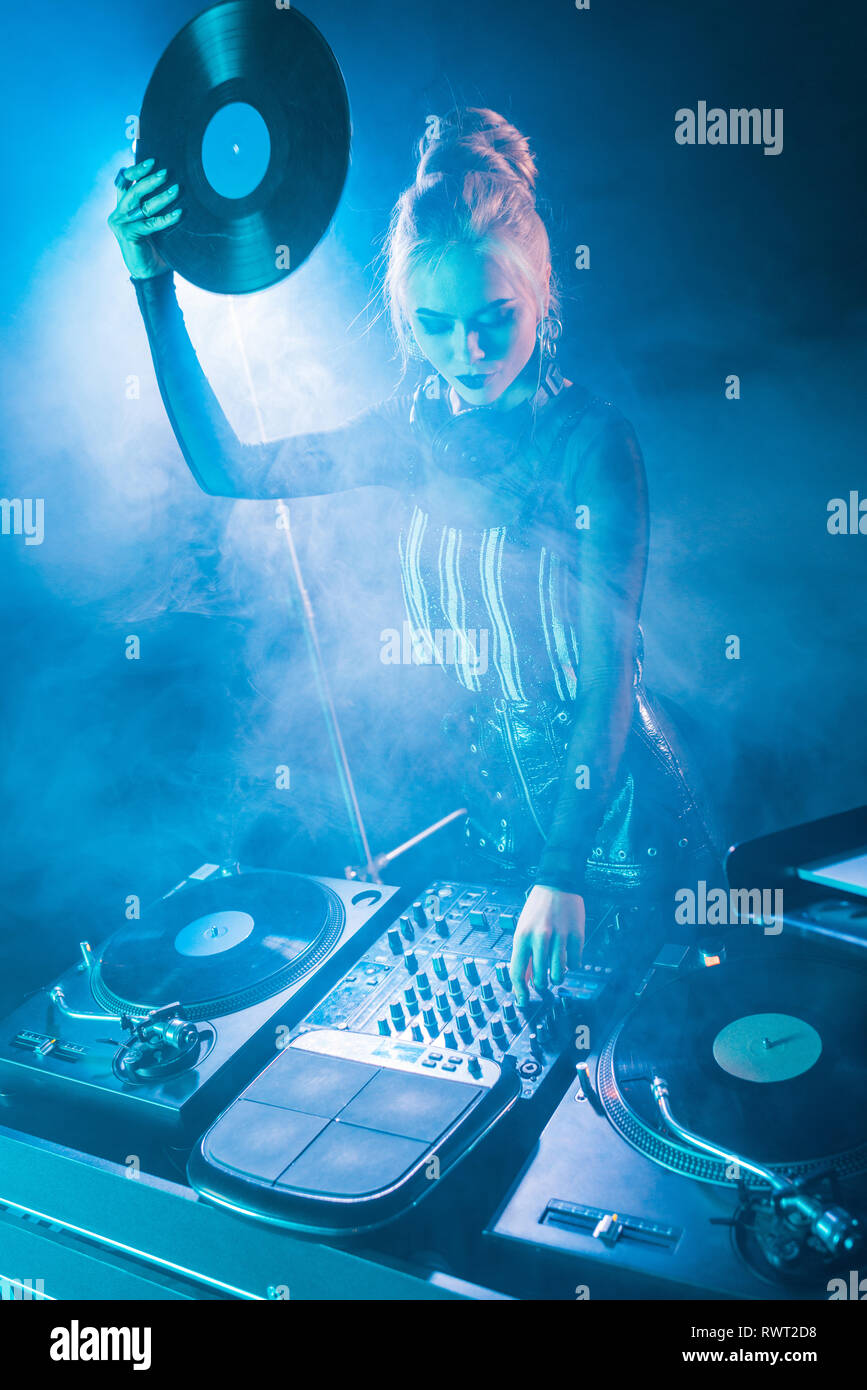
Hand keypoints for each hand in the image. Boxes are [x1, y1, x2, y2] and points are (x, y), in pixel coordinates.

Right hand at [108, 157, 182, 279]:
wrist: (150, 273)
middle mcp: (119, 213)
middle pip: (132, 189)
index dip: (135, 169)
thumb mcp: (153, 220)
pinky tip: (179, 213)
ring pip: (141, 205)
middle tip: (166, 172)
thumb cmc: (156, 245)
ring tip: (177, 189)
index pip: (123, 181)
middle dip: (149, 179)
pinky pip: (150, 224)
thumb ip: (154, 204)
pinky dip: (166, 218)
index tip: (152, 160)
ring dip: (160, 196)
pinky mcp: (127, 235)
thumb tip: (174, 180)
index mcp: (123, 205)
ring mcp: (121, 224)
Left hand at [509, 885, 584, 1005]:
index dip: (520, 990)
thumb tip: (524, 981)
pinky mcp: (577, 935)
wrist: (558, 883)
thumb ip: (524, 954)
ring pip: (558, 973)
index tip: (523, 1000)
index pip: (517, 971)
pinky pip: (575, 962)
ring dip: (557, 978)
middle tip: (543, 982)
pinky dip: (572, 965)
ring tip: (556, 973)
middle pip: (540, 977)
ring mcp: (560, 937)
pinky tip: (569, 957)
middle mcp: (540, 938)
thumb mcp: (523, 929)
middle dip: (541, 984)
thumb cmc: (537, 908)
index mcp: (523, 936)